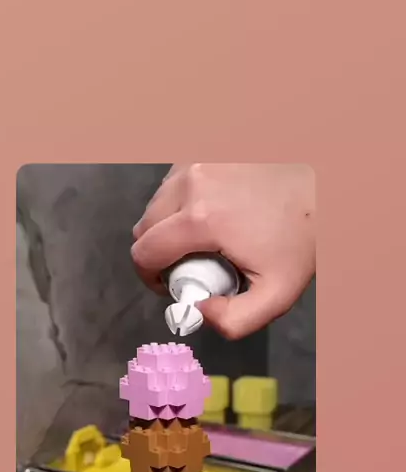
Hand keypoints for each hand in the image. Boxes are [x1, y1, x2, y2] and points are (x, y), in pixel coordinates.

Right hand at [132, 163, 314, 338]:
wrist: (326, 181)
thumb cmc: (302, 238)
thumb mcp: (277, 295)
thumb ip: (234, 321)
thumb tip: (198, 310)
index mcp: (199, 219)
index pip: (144, 253)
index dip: (151, 278)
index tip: (172, 286)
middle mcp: (189, 182)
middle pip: (145, 226)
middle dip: (158, 253)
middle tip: (190, 266)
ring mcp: (195, 160)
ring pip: (158, 202)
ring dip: (170, 225)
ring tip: (205, 238)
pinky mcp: (204, 149)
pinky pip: (176, 182)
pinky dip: (184, 200)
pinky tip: (214, 210)